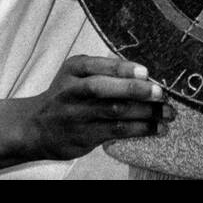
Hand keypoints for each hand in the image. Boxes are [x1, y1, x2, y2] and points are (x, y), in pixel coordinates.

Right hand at [19, 55, 174, 161]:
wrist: (35, 127)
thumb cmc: (66, 94)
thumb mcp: (76, 73)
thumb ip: (102, 68)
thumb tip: (142, 70)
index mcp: (73, 69)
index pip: (97, 66)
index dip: (122, 69)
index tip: (146, 72)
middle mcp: (72, 91)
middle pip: (104, 90)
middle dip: (135, 91)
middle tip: (161, 94)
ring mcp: (77, 116)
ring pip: (114, 113)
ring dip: (145, 113)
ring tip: (168, 113)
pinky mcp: (85, 136)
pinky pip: (116, 132)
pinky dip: (139, 129)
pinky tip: (156, 128)